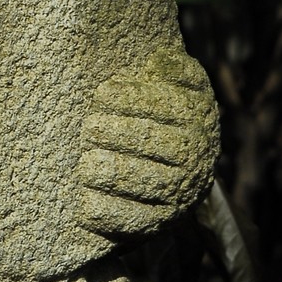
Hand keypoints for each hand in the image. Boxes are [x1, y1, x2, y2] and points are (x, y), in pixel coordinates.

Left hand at [78, 47, 219, 237]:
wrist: (175, 162)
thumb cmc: (162, 110)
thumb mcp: (176, 83)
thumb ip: (172, 67)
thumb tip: (159, 59)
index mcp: (196, 117)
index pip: (167, 106)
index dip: (131, 100)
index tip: (101, 95)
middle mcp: (196, 156)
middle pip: (159, 146)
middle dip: (121, 136)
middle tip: (88, 129)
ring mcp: (182, 191)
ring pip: (152, 185)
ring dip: (116, 176)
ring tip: (86, 166)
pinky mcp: (164, 221)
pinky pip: (141, 222)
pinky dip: (113, 216)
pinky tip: (85, 205)